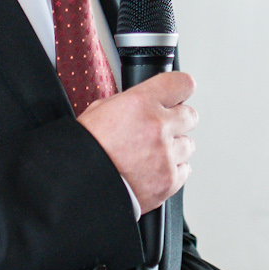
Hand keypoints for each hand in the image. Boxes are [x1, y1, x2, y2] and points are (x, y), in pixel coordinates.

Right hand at [77, 72, 196, 213]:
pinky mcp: (169, 180)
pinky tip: (152, 171)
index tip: (178, 95)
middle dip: (177, 122)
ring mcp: (166, 155)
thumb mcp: (100, 110)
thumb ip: (130, 103)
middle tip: (159, 131)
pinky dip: (172, 171)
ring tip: (151, 155)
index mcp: (140, 103)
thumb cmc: (84, 150)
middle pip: (190, 116)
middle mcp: (158, 126)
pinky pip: (184, 170)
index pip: (182, 84)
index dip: (180, 90)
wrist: (78, 185)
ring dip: (174, 148)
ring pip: (188, 145)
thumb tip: (146, 102)